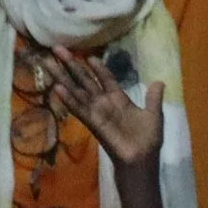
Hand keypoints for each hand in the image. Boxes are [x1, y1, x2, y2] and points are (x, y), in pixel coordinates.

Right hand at [43, 53, 163, 168]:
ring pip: (75, 90)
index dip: (98, 68)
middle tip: (57, 48)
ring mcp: (96, 112)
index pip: (105, 78)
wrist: (142, 159)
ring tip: (48, 62)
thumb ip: (153, 99)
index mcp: (118, 99)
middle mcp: (104, 103)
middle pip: (85, 79)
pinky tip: (57, 88)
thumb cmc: (148, 139)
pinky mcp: (92, 123)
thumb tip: (160, 82)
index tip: (89, 56)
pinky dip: (68, 99)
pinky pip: (78, 109)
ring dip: (61, 76)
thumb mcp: (154, 115)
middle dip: (71, 64)